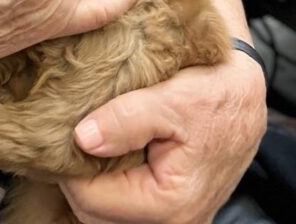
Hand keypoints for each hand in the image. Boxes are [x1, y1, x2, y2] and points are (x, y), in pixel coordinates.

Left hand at [61, 55, 266, 223]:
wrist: (244, 92)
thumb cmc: (215, 93)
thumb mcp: (172, 98)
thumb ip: (126, 120)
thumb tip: (82, 139)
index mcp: (170, 204)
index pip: (91, 199)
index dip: (67, 164)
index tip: (58, 129)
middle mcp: (174, 221)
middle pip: (94, 210)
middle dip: (75, 172)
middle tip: (66, 130)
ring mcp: (173, 216)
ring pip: (106, 208)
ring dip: (90, 175)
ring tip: (86, 135)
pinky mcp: (170, 204)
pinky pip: (124, 200)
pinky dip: (108, 176)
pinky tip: (104, 145)